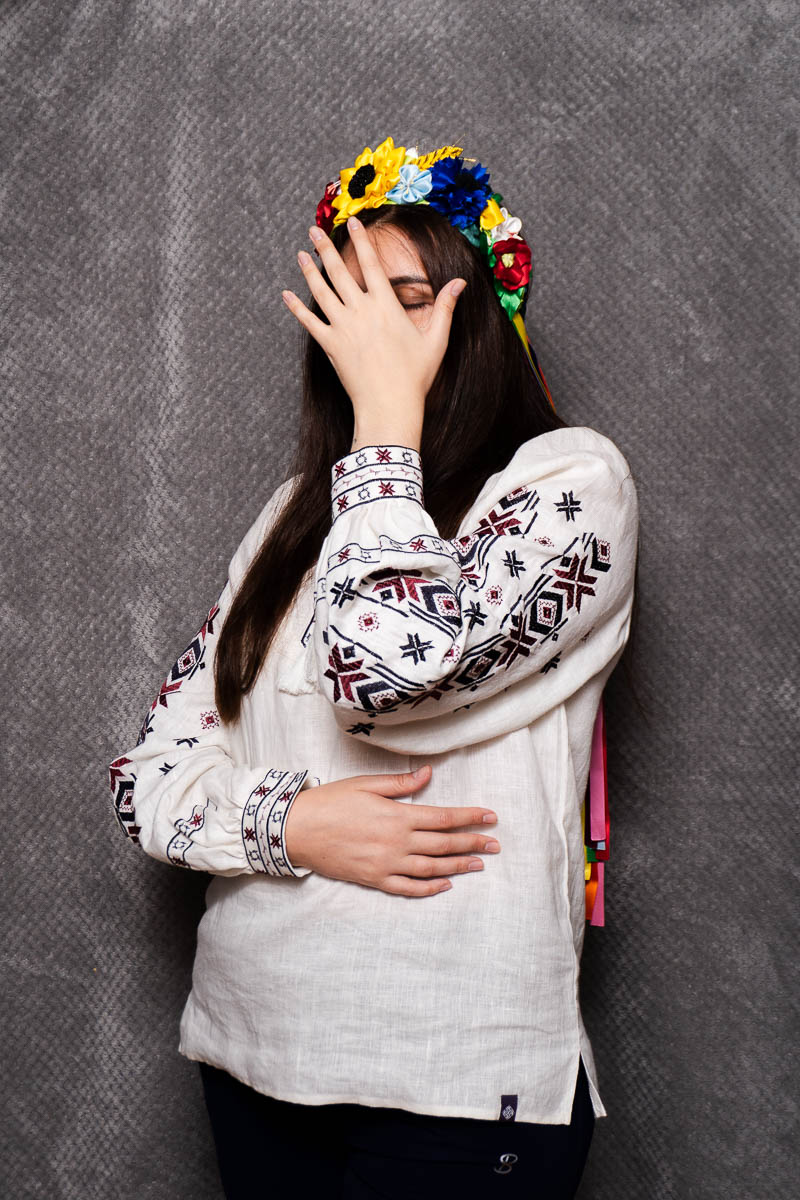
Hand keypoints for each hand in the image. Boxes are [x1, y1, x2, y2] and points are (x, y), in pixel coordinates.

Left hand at [281, 216, 465, 438]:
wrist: (389, 406)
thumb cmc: (415, 377)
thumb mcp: (436, 341)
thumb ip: (446, 308)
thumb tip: (461, 282)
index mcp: (386, 306)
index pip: (371, 264)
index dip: (362, 240)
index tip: (353, 222)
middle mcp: (362, 311)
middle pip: (339, 272)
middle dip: (325, 248)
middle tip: (314, 230)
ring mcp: (343, 328)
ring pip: (321, 292)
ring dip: (309, 271)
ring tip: (299, 255)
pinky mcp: (330, 346)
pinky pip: (309, 322)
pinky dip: (296, 308)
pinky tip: (286, 295)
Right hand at [284, 764, 500, 897]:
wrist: (297, 830)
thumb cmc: (330, 802)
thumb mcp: (366, 784)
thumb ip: (400, 783)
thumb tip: (428, 774)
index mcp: (397, 815)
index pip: (444, 818)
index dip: (470, 818)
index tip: (490, 817)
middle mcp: (396, 843)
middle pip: (444, 844)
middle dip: (473, 843)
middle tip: (495, 845)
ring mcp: (386, 864)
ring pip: (431, 868)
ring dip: (458, 866)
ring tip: (479, 865)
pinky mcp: (374, 880)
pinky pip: (408, 888)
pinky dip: (429, 888)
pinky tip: (445, 884)